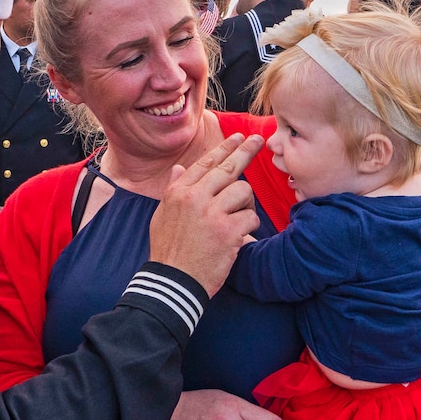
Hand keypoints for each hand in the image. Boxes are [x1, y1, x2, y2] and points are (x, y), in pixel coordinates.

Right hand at [150, 133, 263, 295]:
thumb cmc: (168, 250)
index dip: (225, 148)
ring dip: (245, 204)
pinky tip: (239, 236)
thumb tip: (179, 168)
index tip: (238, 138)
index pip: (206, 163)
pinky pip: (251, 217)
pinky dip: (249, 227)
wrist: (172, 281)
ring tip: (237, 219)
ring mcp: (212, 213)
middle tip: (259, 141)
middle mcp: (194, 198)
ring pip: (244, 191)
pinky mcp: (228, 231)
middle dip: (246, 151)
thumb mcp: (161, 216)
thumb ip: (173, 190)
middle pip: (228, 168)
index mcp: (178, 192)